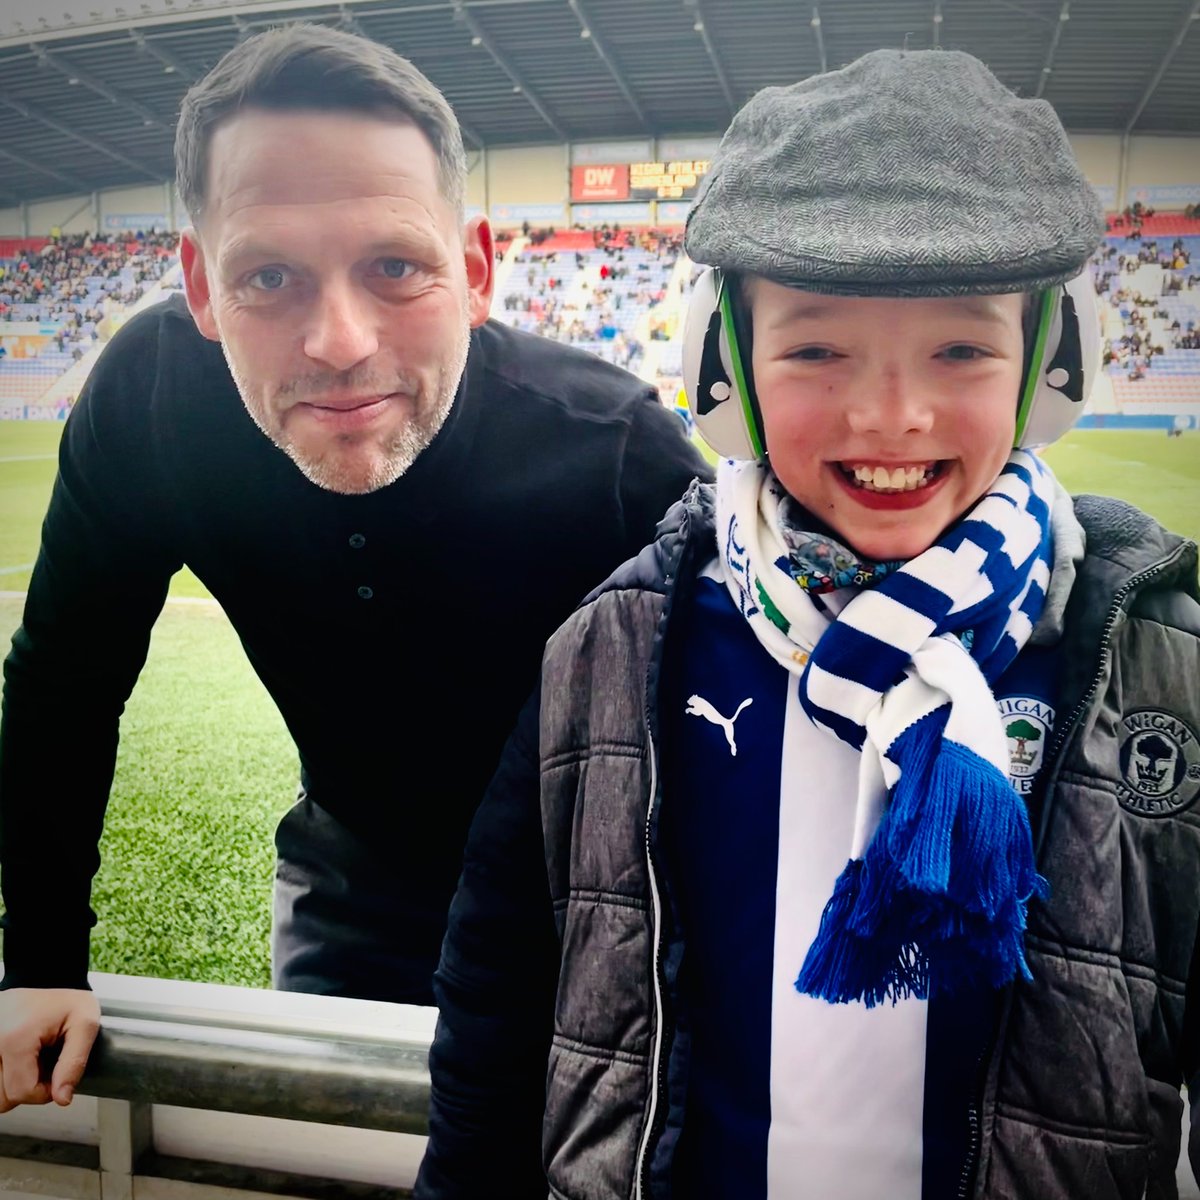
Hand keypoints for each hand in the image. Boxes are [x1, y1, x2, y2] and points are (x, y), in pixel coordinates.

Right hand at [0, 988, 99, 1110]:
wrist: (44, 973)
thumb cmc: (66, 996)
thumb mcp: (85, 1024)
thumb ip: (74, 1063)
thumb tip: (63, 1098)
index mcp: (14, 1041)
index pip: (22, 1093)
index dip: (46, 1090)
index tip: (57, 1072)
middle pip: (1, 1099)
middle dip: (26, 1089)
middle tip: (43, 1064)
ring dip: (12, 1084)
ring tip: (30, 1061)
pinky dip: (3, 1075)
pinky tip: (17, 1060)